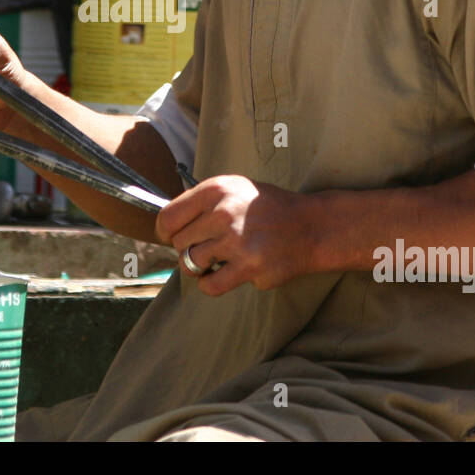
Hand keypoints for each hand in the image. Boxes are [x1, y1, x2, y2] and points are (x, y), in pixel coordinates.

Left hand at [155, 175, 315, 294]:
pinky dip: (210, 284)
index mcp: (216, 190)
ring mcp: (237, 242)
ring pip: (190, 264)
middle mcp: (224, 214)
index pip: (168, 217)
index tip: (172, 237)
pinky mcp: (250, 268)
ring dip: (200, 267)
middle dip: (188, 248)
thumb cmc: (266, 208)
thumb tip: (165, 226)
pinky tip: (222, 274)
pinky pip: (209, 285)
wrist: (310, 226)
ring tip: (216, 260)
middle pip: (178, 243)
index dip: (164, 232)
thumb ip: (201, 202)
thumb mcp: (234, 189)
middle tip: (208, 247)